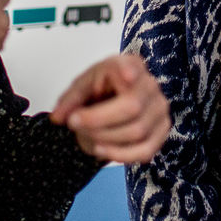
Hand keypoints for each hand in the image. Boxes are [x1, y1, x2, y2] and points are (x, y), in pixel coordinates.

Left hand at [49, 54, 169, 162]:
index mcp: (130, 64)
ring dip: (105, 139)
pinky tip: (102, 150)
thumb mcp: (80, 89)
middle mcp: (150, 84)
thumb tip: (58, 118)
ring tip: (87, 135)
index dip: (130, 74)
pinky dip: (121, 155)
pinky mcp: (162, 130)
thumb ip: (68, 101)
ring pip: (137, 132)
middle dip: (98, 121)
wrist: (112, 102)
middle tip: (74, 123)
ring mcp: (159, 108)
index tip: (125, 76)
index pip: (130, 70)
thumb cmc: (98, 90)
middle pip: (132, 107)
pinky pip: (145, 150)